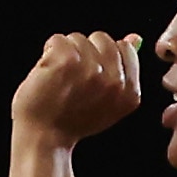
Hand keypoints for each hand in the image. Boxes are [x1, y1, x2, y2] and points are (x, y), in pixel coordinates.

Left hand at [11, 31, 143, 146]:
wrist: (43, 139)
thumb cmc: (70, 123)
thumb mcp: (107, 102)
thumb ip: (123, 72)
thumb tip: (134, 39)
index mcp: (129, 91)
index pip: (125, 48)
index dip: (102, 56)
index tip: (90, 74)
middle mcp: (114, 80)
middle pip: (102, 38)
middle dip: (84, 52)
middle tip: (72, 78)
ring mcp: (91, 69)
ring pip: (78, 38)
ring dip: (64, 53)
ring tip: (59, 79)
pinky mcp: (67, 61)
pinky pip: (57, 40)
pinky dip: (47, 53)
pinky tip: (47, 74)